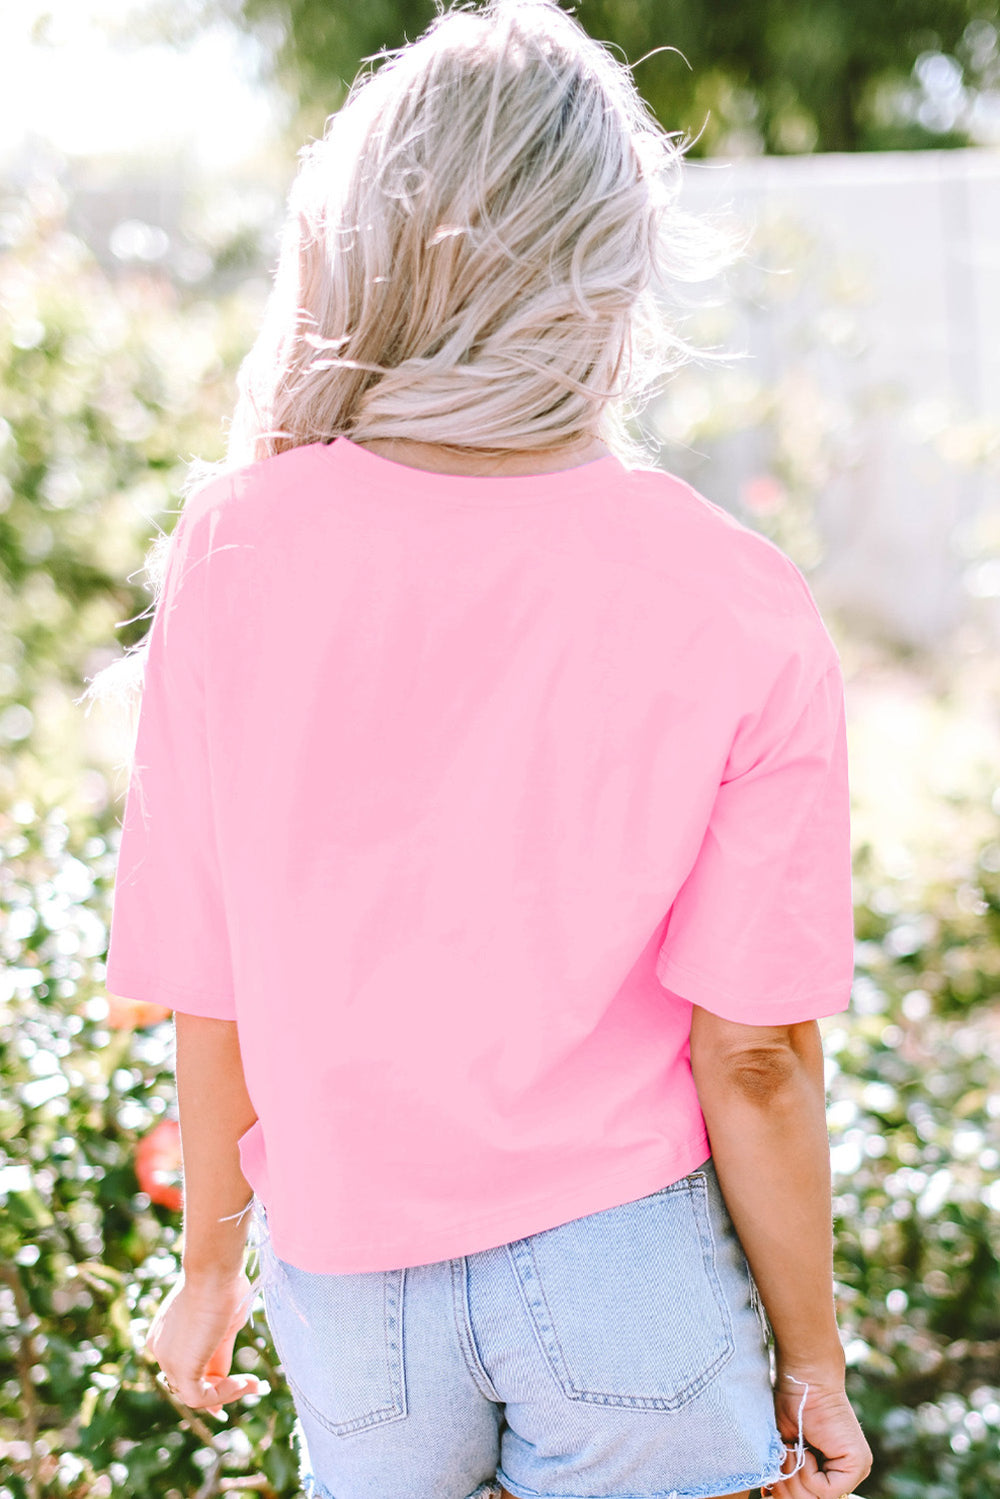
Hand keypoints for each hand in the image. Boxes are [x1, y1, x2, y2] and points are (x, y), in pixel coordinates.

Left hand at [143, 1267, 262, 1416]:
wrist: (215, 1271)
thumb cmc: (222, 1286)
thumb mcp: (222, 1324)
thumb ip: (220, 1351)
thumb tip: (228, 1377)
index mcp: (166, 1334)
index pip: (187, 1365)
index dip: (213, 1380)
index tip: (239, 1382)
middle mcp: (160, 1349)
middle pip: (190, 1381)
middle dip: (221, 1390)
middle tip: (250, 1386)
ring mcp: (167, 1361)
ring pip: (194, 1394)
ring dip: (226, 1393)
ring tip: (252, 1384)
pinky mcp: (180, 1369)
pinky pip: (199, 1398)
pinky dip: (223, 1396)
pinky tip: (243, 1383)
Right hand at [763, 1372, 872, 1498]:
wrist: (804, 1378)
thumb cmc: (790, 1404)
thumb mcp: (784, 1448)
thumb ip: (785, 1474)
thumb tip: (768, 1496)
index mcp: (833, 1468)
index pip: (812, 1498)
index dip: (787, 1494)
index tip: (769, 1484)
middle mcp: (847, 1472)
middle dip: (787, 1488)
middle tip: (778, 1459)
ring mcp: (856, 1468)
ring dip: (794, 1477)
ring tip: (788, 1449)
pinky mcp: (857, 1463)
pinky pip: (827, 1491)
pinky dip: (807, 1473)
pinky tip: (804, 1449)